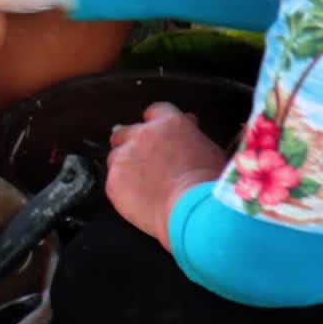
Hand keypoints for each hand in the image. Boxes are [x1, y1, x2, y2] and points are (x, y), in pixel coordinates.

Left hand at [106, 102, 228, 248]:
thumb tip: (188, 124)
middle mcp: (143, 135)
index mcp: (170, 123)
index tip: (159, 137)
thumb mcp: (210, 149)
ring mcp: (125, 157)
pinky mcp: (113, 180)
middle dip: (132, 144)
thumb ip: (191, 134)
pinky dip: (122, 188)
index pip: (155, 111)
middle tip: (144, 163)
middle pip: (126, 132)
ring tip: (143, 185)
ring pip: (116, 156)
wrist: (194, 212)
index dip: (156, 125)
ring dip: (125, 166)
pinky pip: (112, 181)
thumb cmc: (209, 185)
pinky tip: (138, 199)